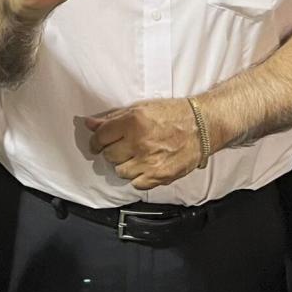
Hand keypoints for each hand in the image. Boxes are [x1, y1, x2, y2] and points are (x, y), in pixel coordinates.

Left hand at [85, 98, 202, 189]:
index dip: (95, 141)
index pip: (101, 137)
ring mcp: (150, 162)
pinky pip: (137, 184)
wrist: (201, 126)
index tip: (96, 143)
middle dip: (111, 151)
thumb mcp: (139, 108)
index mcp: (132, 122)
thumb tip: (90, 124)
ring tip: (133, 157)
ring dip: (123, 164)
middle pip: (109, 155)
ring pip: (120, 171)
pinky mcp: (160, 176)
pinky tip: (143, 167)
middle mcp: (139, 143)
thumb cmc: (171, 114)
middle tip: (120, 147)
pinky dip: (137, 177)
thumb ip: (112, 118)